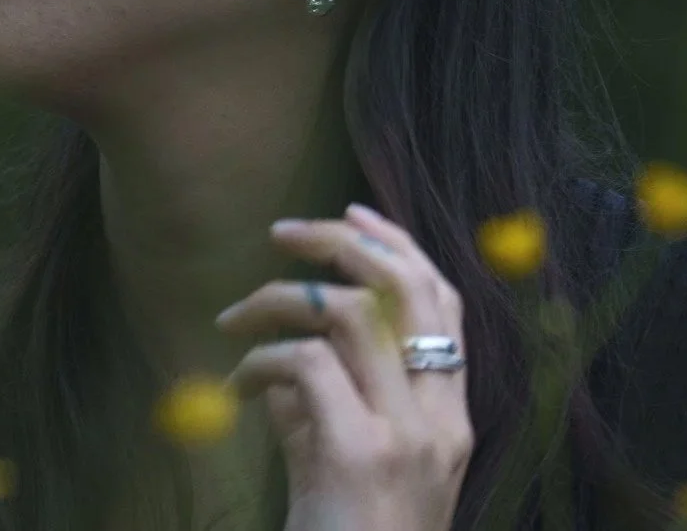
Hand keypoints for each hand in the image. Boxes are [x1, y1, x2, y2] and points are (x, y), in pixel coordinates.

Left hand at [215, 204, 473, 530]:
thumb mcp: (342, 471)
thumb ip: (321, 409)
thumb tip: (285, 356)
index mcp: (451, 418)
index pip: (444, 301)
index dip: (400, 246)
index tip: (354, 215)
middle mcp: (443, 418)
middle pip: (409, 287)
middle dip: (346, 241)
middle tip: (285, 232)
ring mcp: (407, 435)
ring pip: (352, 310)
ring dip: (283, 296)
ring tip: (237, 313)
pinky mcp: (361, 453)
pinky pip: (305, 363)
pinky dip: (260, 359)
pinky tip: (235, 386)